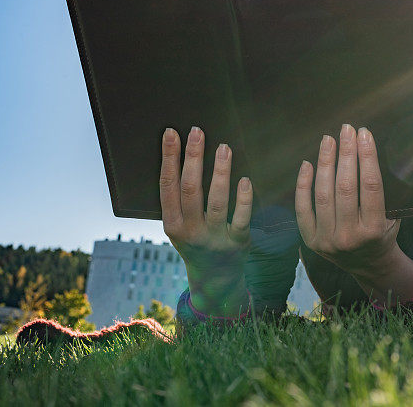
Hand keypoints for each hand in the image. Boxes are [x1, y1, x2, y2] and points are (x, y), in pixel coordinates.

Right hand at [159, 126, 252, 315]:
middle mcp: (190, 231)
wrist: (215, 279)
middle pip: (191, 189)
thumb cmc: (196, 241)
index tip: (172, 133)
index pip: (167, 185)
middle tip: (197, 131)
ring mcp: (214, 238)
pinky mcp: (237, 242)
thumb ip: (178, 199)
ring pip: (217, 201)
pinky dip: (243, 199)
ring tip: (224, 148)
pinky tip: (245, 179)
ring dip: (220, 173)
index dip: (169, 158)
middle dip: (193, 158)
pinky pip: (241, 218)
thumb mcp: (178, 225)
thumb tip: (180, 156)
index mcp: (172, 224)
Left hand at [295, 124, 412, 303]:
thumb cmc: (383, 233)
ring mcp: (328, 240)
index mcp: (375, 229)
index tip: (364, 134)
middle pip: (345, 187)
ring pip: (323, 194)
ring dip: (325, 163)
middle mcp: (350, 236)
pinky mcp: (311, 241)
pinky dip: (303, 185)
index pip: (370, 186)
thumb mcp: (394, 216)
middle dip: (346, 154)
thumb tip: (375, 151)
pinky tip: (307, 163)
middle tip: (346, 129)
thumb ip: (387, 191)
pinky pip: (303, 209)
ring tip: (328, 140)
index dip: (367, 157)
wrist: (368, 266)